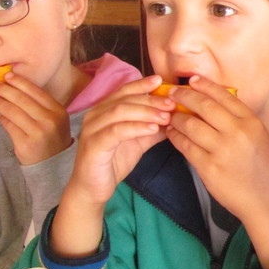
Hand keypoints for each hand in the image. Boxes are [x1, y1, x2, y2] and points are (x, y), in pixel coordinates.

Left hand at [0, 72, 71, 164]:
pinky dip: (0, 116)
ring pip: (12, 111)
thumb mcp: (54, 119)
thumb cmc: (52, 137)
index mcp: (58, 111)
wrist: (54, 163)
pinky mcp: (24, 143)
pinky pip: (7, 124)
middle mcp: (49, 120)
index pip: (36, 91)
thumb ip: (39, 104)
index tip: (7, 76)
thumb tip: (13, 87)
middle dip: (5, 89)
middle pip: (21, 99)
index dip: (19, 82)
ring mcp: (37, 132)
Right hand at [50, 76, 171, 257]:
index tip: (161, 80)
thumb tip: (176, 117)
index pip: (124, 90)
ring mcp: (92, 128)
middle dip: (151, 99)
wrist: (94, 188)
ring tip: (166, 116)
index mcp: (105, 110)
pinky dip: (136, 127)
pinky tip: (152, 129)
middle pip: (125, 99)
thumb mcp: (139, 141)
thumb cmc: (114, 161)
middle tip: (171, 103)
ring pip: (120, 111)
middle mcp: (95, 115)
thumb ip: (153, 127)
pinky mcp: (94, 145)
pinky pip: (116, 131)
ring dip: (146, 112)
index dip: (142, 84)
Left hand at [165, 76, 268, 268]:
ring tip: (170, 116)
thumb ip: (238, 120)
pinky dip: (175, 137)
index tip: (191, 80)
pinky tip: (172, 134)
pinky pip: (185, 146)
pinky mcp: (209, 167)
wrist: (267, 198)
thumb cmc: (262, 167)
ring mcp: (222, 150)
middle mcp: (237, 132)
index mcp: (251, 122)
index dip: (204, 85)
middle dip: (184, 96)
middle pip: (203, 105)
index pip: (223, 95)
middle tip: (173, 93)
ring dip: (176, 117)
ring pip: (190, 124)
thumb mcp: (258, 136)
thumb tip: (211, 104)